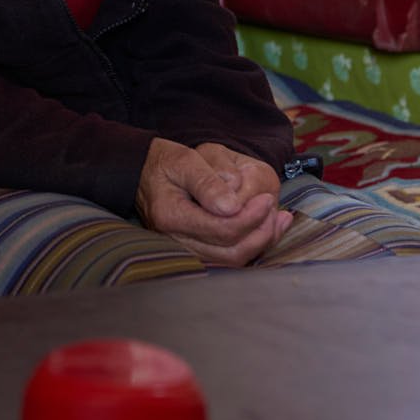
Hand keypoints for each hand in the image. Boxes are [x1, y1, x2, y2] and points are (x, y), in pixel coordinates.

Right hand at [135, 138, 291, 267]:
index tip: (266, 198)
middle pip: (229, 252)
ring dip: (260, 241)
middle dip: (259, 232)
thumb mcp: (184, 160)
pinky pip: (228, 258)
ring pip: (232, 260)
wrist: (143, 173)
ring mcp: (185, 249)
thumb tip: (233, 206)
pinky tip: (268, 227)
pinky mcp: (195, 250)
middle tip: (272, 207)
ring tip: (276, 218)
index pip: (221, 229)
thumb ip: (207, 182)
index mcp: (171, 216)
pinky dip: (252, 245)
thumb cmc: (165, 163)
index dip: (250, 217)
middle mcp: (176, 240)